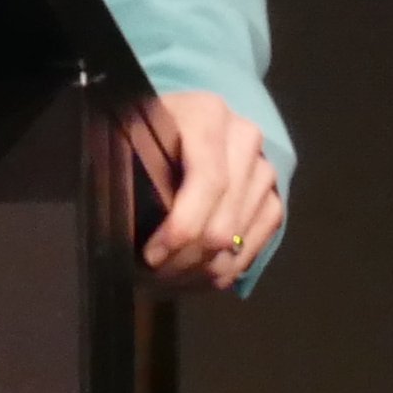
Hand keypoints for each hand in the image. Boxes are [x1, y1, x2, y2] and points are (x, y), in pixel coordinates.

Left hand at [127, 91, 285, 290]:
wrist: (177, 124)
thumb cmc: (142, 132)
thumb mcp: (126, 138)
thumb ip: (121, 167)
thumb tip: (120, 221)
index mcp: (207, 115)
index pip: (209, 182)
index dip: (182, 228)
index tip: (151, 256)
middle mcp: (245, 138)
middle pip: (224, 221)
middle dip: (186, 259)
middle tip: (153, 275)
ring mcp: (263, 168)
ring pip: (238, 239)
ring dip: (202, 268)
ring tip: (169, 276)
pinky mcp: (272, 196)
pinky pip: (255, 245)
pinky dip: (225, 268)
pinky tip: (196, 275)